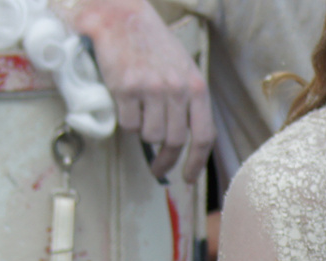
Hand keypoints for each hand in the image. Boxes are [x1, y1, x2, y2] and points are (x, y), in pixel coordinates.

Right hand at [65, 0, 212, 181]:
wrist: (122, 18)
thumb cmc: (153, 46)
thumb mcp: (183, 70)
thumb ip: (188, 102)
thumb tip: (183, 141)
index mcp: (197, 87)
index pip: (203, 136)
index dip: (196, 162)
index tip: (187, 178)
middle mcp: (177, 90)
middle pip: (174, 142)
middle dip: (166, 161)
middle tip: (158, 169)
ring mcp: (151, 89)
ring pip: (150, 135)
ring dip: (143, 134)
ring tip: (139, 116)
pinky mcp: (126, 88)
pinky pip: (128, 123)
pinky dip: (125, 121)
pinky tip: (125, 104)